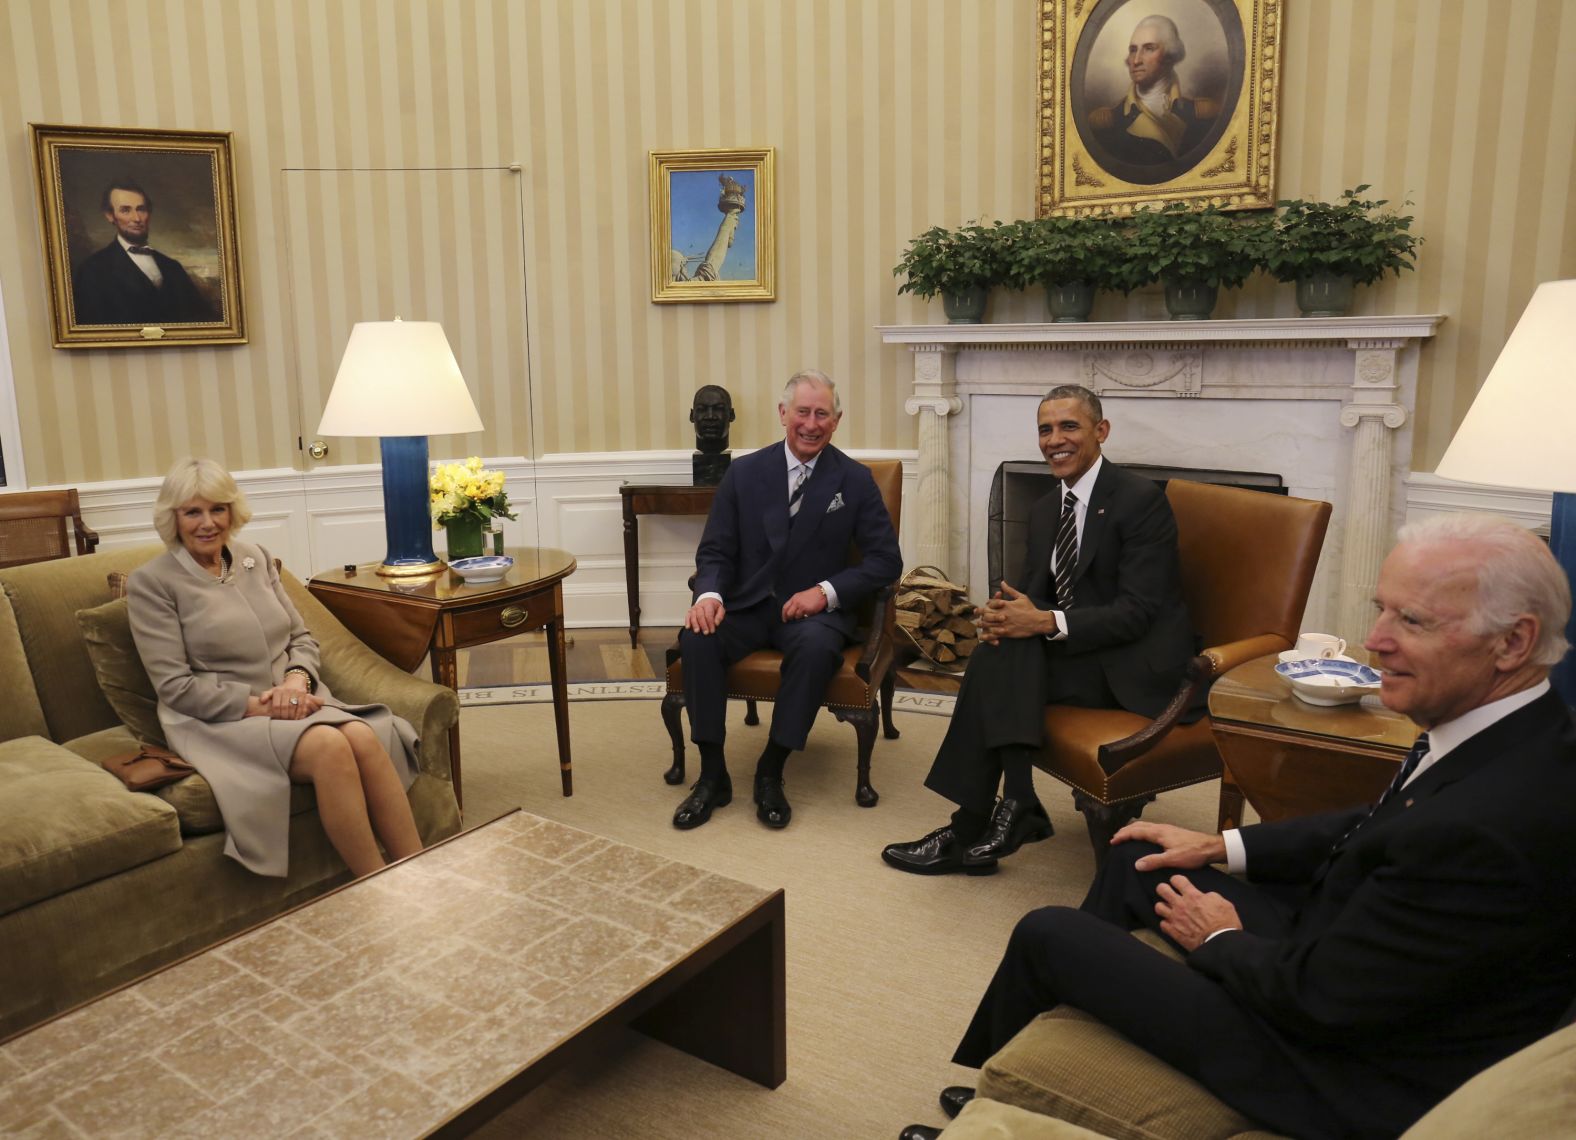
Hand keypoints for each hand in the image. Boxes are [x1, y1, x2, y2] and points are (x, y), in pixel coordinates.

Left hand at [259, 683, 322, 719]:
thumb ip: (265, 695)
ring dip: (292, 716)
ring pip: (293, 707)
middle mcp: (286, 690)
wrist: (295, 680)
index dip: (276, 714)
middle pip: (285, 707)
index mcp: (278, 691)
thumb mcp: (273, 691)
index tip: (277, 719)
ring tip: (290, 720)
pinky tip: (298, 718)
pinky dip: (300, 713)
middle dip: (284, 716)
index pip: (276, 705)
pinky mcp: (303, 694)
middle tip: (284, 721)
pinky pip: (301, 705)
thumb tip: (261, 701)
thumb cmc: (282, 689)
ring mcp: (295, 692)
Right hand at [684, 596, 725, 633]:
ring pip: (693, 616)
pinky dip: (687, 622)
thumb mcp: (720, 609)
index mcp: (708, 604)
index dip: (710, 623)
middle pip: (700, 616)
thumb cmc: (714, 607)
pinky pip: (687, 616)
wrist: (707, 600)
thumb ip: (720, 616)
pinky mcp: (690, 612)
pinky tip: (688, 627)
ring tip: (697, 631)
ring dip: (695, 624)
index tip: (712, 631)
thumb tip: (716, 623)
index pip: (708, 614)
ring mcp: (694, 608)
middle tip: (706, 632)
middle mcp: (700, 606)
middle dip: (703, 625)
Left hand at [780, 586, 827, 622]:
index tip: (785, 619)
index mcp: (794, 598)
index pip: (785, 607)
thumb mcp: (800, 596)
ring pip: (796, 616)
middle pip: (789, 613)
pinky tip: (807, 615)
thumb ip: (795, 602)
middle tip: (792, 620)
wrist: (821, 593)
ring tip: (802, 615)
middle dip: (790, 618)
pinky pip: (803, 617)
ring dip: (798, 618)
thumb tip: (791, 611)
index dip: (783, 615)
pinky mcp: (807, 610)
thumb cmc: (812, 595)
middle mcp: (796, 602)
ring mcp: (801, 606)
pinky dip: (804, 617)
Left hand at [976, 581, 1049, 643]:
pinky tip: (984, 635)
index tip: (985, 605)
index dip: (986, 605)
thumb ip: (1010, 590)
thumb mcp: (1021, 597)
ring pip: (988, 624)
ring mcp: (1004, 624)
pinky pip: (994, 634)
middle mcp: (1003, 614)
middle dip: (980, 613)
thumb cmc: (1030, 609)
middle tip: (976, 613)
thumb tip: (1002, 583)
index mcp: (1005, 605)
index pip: (991, 604)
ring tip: (978, 624)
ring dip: (982, 624)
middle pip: (987, 614)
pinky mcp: (1006, 633)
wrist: (1037, 621)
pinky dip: (988, 635)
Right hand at [1111, 821, 1227, 870]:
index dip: (1123, 836)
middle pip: (1138, 825)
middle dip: (1126, 830)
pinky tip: (1145, 838)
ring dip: (1133, 829)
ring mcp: (1167, 829)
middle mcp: (1161, 828)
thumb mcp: (1173, 859)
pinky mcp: (1171, 832)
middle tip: (1116, 837)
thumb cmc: (1193, 852)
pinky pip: (1151, 828)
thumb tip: (1136, 864)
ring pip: (1145, 825)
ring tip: (1126, 836)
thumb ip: (1154, 861)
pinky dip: (1142, 831)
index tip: (1113, 841)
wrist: (1210, 847)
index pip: (1135, 831)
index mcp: (1158, 832)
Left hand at [1154, 875, 1241, 950]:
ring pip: (1158, 907)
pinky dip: (1166, 923)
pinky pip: (1162, 924)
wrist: (1220, 942)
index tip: (1178, 883)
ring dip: (1163, 907)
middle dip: (1163, 889)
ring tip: (1168, 909)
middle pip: (1162, 889)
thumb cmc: (1225, 923)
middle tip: (1168, 892)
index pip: (1177, 879)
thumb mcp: (1223, 903)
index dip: (1176, 880)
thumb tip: (1204, 896)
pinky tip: (1171, 924)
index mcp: (1193, 896)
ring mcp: (1175, 918)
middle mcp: (1181, 905)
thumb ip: (1210, 896)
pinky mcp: (1174, 932)